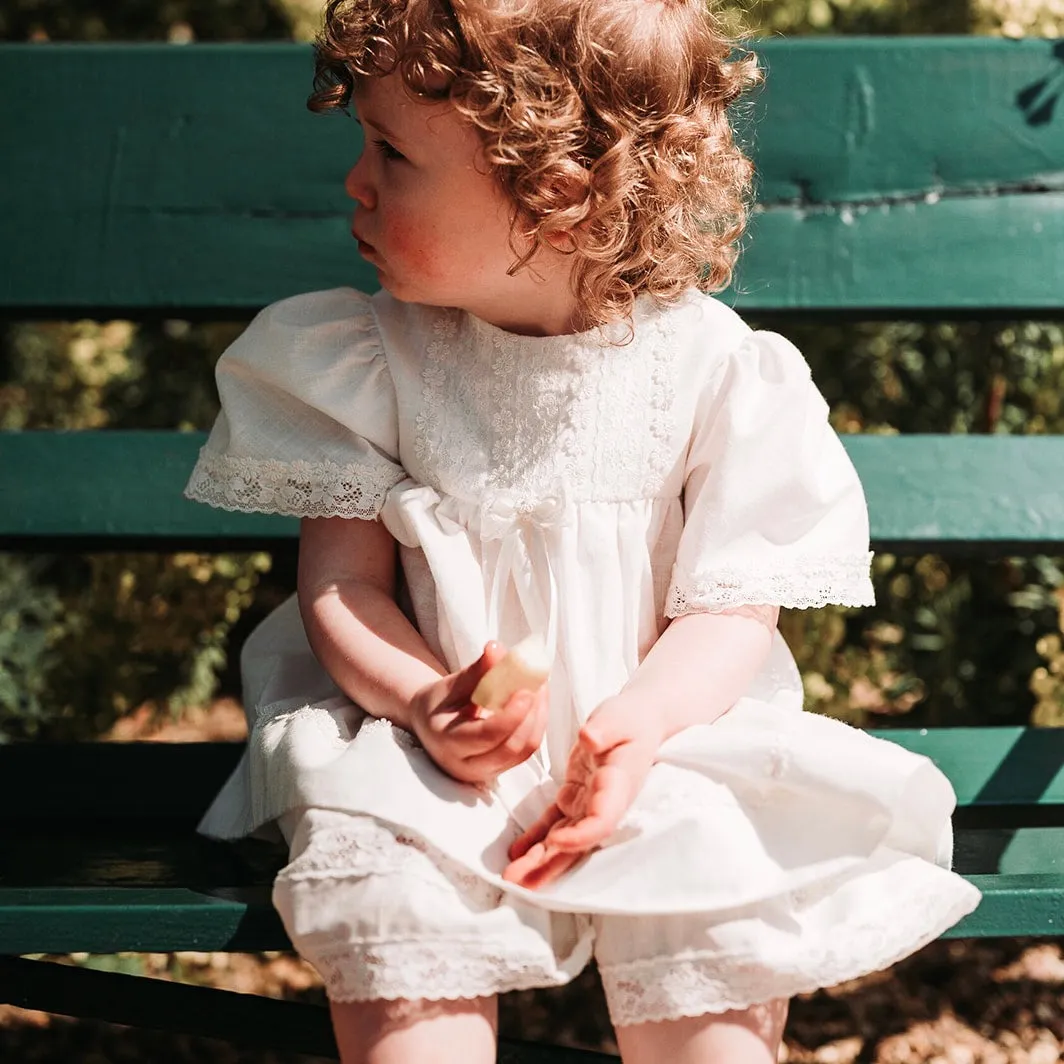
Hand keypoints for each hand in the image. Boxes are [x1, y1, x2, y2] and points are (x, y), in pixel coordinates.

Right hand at [410, 642, 547, 784]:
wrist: (429, 726)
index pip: (488, 735)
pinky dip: (536, 725)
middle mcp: (466, 766)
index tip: (527, 690)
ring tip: (539, 688)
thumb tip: (497, 649)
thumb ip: (477, 670)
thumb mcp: (450, 685)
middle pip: (511, 747)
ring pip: (524, 751)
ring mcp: (484, 773)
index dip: (512, 714)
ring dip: (538, 719)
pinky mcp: (499, 770)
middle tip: (539, 684)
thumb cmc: (438, 703)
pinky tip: (536, 702)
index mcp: (448, 743)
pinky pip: (526, 751)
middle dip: (532, 715)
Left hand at [503, 695, 661, 888]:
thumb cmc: (631, 717)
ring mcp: (590, 803)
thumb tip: (589, 739)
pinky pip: (554, 820)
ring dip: (538, 858)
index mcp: (618, 785)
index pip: (603, 819)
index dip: (581, 836)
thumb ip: (606, 728)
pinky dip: (536, 836)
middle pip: (578, 841)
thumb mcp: (620, 716)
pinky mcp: (577, 796)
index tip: (556, 842)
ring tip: (511, 877)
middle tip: (518, 882)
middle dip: (550, 863)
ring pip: (563, 837)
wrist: (640, 720)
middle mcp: (605, 803)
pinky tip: (517, 851)